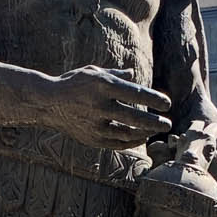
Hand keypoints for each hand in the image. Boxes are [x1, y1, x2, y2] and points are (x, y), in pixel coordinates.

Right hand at [47, 65, 171, 148]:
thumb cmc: (74, 83)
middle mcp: (99, 106)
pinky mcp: (91, 139)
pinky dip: (131, 141)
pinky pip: (117, 144)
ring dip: (144, 133)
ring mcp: (95, 125)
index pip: (135, 93)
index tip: (167, 104)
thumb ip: (116, 74)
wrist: (47, 103)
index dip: (153, 100)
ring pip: (127, 134)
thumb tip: (133, 74)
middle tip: (168, 124)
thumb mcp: (94, 72)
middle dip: (154, 122)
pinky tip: (140, 137)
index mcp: (102, 86)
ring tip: (155, 130)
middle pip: (134, 117)